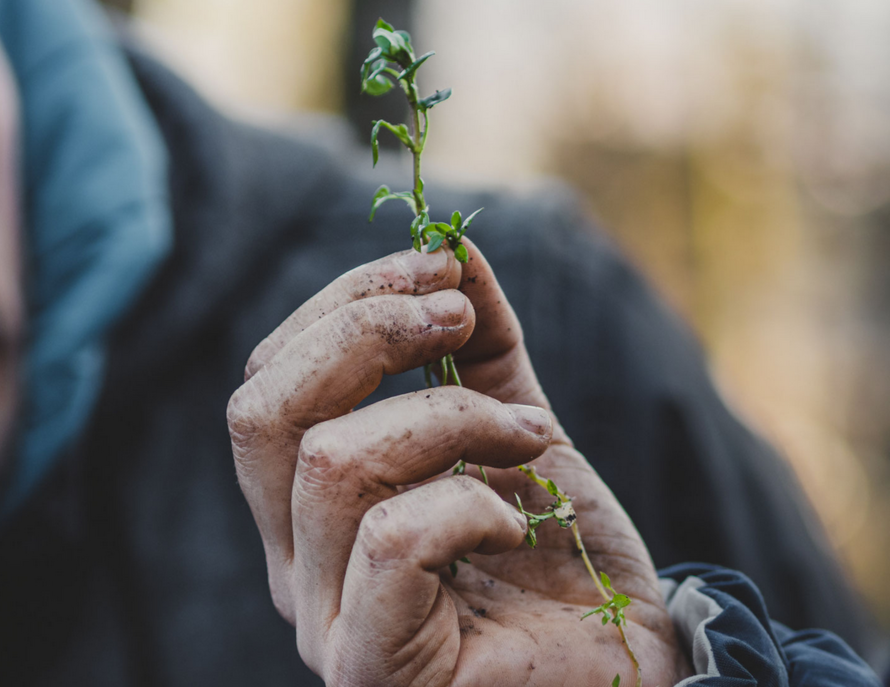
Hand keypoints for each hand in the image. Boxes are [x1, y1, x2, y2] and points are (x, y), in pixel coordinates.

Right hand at [228, 243, 690, 685]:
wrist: (629, 670)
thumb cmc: (563, 560)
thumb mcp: (518, 427)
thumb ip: (482, 348)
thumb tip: (455, 246)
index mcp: (308, 502)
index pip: (268, 379)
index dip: (343, 303)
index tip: (440, 273)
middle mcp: (293, 561)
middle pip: (260, 410)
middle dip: (362, 333)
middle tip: (457, 319)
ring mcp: (325, 620)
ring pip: (331, 463)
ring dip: (449, 418)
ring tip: (528, 439)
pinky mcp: (371, 669)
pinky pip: (391, 541)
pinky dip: (471, 505)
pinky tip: (519, 525)